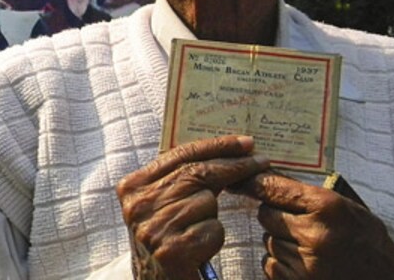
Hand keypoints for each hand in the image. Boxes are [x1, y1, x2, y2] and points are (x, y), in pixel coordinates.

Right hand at [117, 135, 269, 279]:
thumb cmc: (165, 241)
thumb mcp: (162, 205)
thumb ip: (180, 179)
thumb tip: (224, 150)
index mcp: (132, 187)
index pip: (179, 155)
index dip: (216, 146)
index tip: (245, 142)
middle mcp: (138, 204)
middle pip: (198, 172)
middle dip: (234, 165)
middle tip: (261, 161)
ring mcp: (153, 227)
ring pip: (207, 201)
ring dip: (213, 216)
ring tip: (196, 232)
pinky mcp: (172, 250)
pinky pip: (212, 229)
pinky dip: (213, 238)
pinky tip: (198, 250)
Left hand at [232, 172, 393, 279]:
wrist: (388, 279)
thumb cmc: (366, 239)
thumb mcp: (343, 206)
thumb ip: (305, 194)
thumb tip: (263, 177)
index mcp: (327, 208)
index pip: (273, 189)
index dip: (252, 183)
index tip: (237, 180)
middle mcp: (315, 235)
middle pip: (266, 215)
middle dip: (275, 216)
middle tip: (297, 222)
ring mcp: (306, 264)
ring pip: (268, 240)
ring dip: (281, 241)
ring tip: (309, 246)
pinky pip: (271, 264)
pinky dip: (281, 263)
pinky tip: (305, 263)